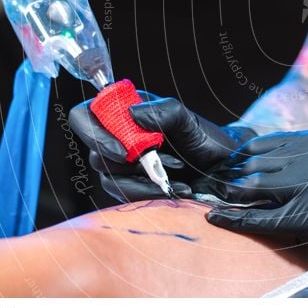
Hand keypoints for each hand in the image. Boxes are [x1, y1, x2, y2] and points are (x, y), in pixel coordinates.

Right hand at [69, 92, 255, 201]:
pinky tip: (179, 189)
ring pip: (110, 180)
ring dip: (145, 182)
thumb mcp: (189, 120)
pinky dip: (151, 194)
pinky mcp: (131, 187)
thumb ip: (163, 111)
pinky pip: (126, 196)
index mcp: (124, 111)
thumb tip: (133, 115)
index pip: (84, 115)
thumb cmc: (205, 137)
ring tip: (179, 178)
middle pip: (96, 153)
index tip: (124, 151)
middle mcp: (117, 136)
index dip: (93, 133)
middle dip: (132, 164)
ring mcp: (121, 164)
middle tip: (169, 162)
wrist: (224, 166)